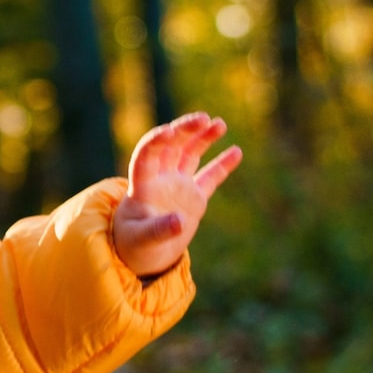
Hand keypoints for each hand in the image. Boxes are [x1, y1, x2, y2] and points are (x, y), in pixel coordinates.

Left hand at [112, 113, 242, 277]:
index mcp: (141, 185)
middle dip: (185, 131)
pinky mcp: (194, 197)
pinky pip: (210, 177)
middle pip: (171, 147)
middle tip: (204, 119)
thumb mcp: (142, 240)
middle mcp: (160, 179)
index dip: (154, 141)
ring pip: (189, 154)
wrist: (144, 253)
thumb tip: (179, 221)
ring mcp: (178, 185)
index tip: (169, 131)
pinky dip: (222, 165)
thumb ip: (158, 230)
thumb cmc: (135, 245)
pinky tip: (236, 151)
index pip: (145, 156)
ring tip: (219, 124)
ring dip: (202, 138)